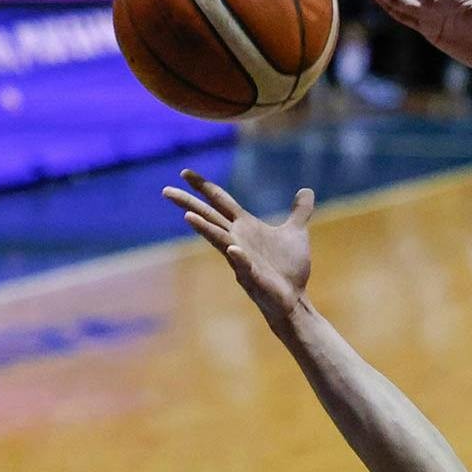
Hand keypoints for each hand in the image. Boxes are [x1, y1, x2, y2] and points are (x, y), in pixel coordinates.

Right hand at [163, 171, 315, 323]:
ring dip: (204, 228)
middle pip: (209, 218)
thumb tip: (306, 191)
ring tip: (187, 215)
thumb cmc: (289, 268)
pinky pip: (243, 266)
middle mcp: (238, 240)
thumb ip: (299, 212)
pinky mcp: (254, 278)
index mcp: (246, 227)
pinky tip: (232, 250)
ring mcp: (242, 259)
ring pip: (219, 240)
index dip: (204, 186)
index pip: (220, 201)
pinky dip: (238, 258)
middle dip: (189, 203)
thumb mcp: (296, 233)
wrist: (295, 299)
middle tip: (165, 190)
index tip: (184, 172)